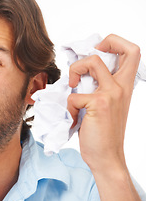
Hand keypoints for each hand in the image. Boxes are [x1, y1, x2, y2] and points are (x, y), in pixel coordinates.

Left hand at [67, 34, 139, 170]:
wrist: (106, 158)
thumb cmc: (101, 132)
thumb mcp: (103, 105)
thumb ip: (96, 87)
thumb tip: (76, 75)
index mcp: (124, 86)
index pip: (132, 51)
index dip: (114, 42)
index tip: (97, 52)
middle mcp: (121, 86)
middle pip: (115, 48)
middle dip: (92, 50)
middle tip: (80, 72)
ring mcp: (111, 93)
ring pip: (91, 61)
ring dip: (74, 71)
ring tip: (73, 89)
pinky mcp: (98, 104)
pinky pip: (74, 95)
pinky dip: (68, 106)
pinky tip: (73, 119)